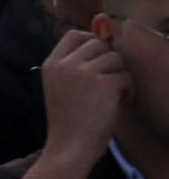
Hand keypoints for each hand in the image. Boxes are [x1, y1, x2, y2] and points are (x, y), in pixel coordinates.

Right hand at [41, 28, 129, 170]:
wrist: (70, 146)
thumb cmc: (67, 120)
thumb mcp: (60, 86)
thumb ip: (74, 63)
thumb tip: (101, 32)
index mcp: (51, 64)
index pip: (73, 34)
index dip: (90, 40)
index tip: (98, 57)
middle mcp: (66, 64)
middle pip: (97, 43)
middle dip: (108, 59)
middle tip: (109, 78)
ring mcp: (84, 73)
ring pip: (115, 58)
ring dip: (120, 74)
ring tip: (117, 93)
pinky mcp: (104, 85)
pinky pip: (125, 77)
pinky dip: (128, 91)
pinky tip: (122, 103)